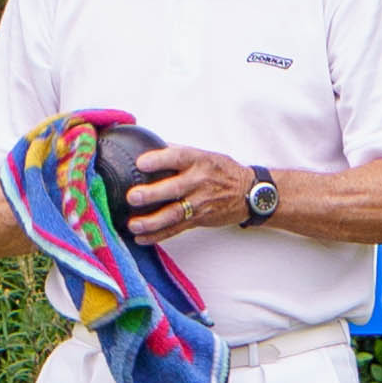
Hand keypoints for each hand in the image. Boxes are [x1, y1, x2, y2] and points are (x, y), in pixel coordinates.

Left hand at [123, 143, 255, 243]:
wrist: (248, 193)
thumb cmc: (221, 171)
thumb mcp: (203, 154)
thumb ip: (176, 151)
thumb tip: (147, 144)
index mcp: (198, 161)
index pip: (178, 157)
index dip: (159, 160)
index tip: (141, 163)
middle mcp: (198, 182)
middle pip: (174, 188)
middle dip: (152, 194)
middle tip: (133, 197)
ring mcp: (199, 203)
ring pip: (174, 214)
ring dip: (152, 221)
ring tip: (133, 225)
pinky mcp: (198, 220)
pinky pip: (176, 230)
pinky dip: (158, 236)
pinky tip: (141, 238)